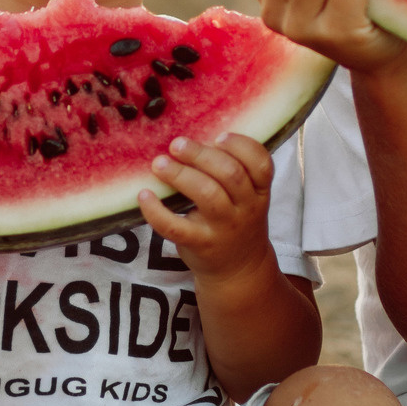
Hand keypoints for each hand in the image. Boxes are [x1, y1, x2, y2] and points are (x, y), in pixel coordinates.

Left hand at [140, 133, 277, 283]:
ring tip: (159, 164)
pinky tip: (144, 196)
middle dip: (201, 155)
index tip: (218, 136)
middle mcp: (246, 209)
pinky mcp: (200, 244)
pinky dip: (156, 211)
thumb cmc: (236, 221)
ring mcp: (224, 228)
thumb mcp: (247, 197)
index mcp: (259, 192)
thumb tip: (193, 137)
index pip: (261, 164)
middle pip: (230, 174)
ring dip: (180, 175)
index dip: (241, 146)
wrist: (238, 269)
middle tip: (176, 144)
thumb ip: (233, 170)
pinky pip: (176, 227)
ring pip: (207, 195)